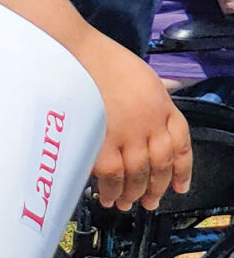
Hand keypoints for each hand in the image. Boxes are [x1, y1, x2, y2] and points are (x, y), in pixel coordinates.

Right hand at [80, 31, 192, 211]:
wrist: (75, 53)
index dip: (183, 168)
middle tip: (150, 201)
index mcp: (161, 103)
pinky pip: (112, 175)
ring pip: (139, 173)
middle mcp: (149, 120)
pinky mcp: (103, 142)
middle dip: (158, 187)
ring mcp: (127, 133)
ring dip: (134, 192)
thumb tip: (161, 106)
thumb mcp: (141, 74)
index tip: (181, 185)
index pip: (181, 142)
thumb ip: (152, 95)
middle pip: (161, 163)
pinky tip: (108, 197)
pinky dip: (112, 190)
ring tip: (127, 203)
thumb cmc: (100, 59)